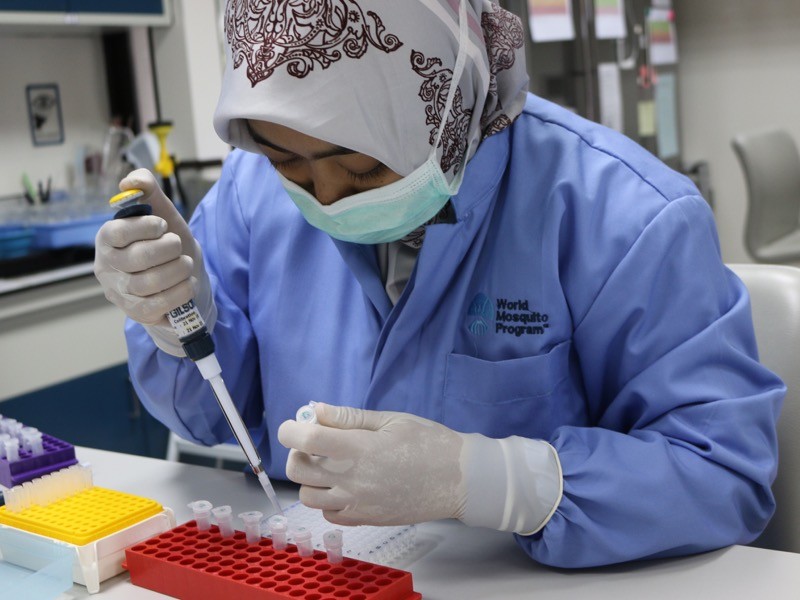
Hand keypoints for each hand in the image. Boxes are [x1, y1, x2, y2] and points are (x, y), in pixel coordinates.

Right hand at [94, 169, 213, 354]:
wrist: (181, 275)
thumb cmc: (165, 240)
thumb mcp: (161, 211)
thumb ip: (147, 188)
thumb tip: (130, 181)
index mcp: (107, 238)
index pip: (117, 232)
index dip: (143, 227)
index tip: (162, 225)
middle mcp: (107, 267)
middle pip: (136, 259)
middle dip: (167, 249)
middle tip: (177, 245)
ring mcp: (120, 293)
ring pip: (148, 283)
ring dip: (177, 270)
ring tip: (186, 264)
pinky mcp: (137, 313)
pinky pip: (158, 305)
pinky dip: (179, 292)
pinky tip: (187, 283)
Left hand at [278, 403, 563, 532]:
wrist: (458, 479)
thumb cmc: (428, 442)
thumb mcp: (390, 419)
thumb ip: (349, 417)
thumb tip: (315, 410)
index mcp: (359, 449)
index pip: (306, 440)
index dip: (290, 430)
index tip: (293, 425)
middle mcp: (353, 480)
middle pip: (299, 470)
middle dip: (296, 452)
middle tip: (312, 443)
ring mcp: (357, 504)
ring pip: (308, 496)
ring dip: (309, 478)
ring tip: (327, 465)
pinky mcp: (365, 519)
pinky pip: (329, 514)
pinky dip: (326, 500)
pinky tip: (342, 485)